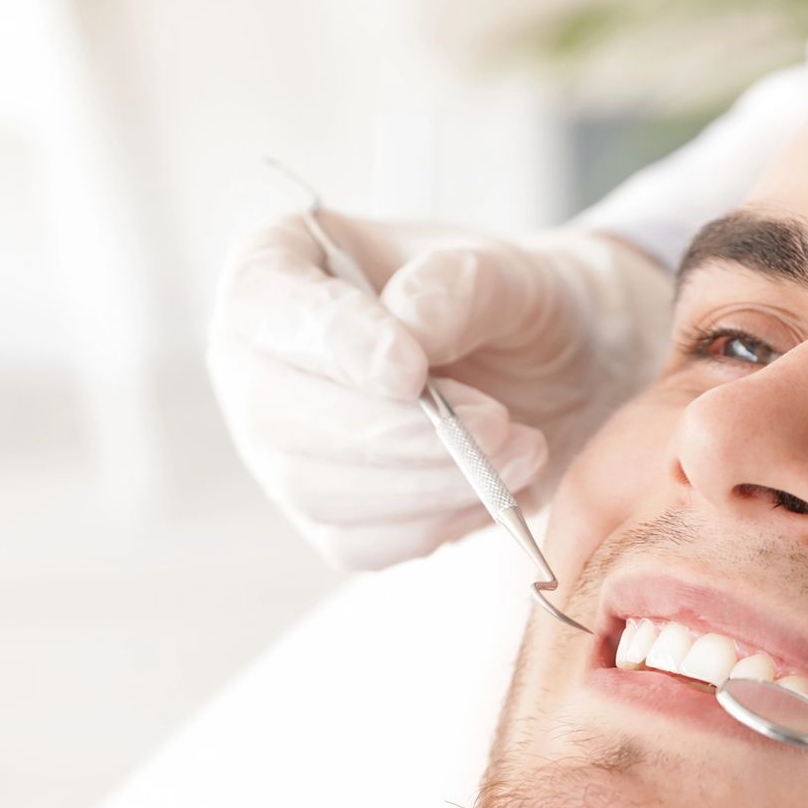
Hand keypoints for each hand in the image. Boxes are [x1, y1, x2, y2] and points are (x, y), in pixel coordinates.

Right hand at [207, 215, 673, 568]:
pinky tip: (493, 489)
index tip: (410, 370)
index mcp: (278, 265)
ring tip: (520, 450)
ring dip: (428, 484)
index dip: (332, 343)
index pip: (262, 304)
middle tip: (496, 424)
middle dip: (394, 432)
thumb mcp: (508, 271)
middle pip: (277, 412)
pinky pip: (358, 542)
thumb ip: (460, 285)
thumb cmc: (511, 305)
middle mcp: (257, 360)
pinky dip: (434, 524)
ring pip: (317, 489)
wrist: (550, 373)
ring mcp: (280, 447)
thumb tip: (408, 324)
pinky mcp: (324, 516)